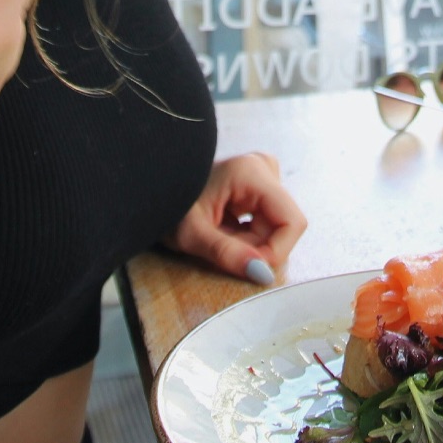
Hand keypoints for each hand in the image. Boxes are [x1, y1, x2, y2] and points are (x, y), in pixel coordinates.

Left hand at [164, 153, 307, 285]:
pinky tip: (223, 229)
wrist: (150, 188)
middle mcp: (263, 168)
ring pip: (275, 227)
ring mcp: (262, 175)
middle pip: (282, 226)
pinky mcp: (258, 185)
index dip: (276, 252)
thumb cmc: (165, 204)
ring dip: (250, 243)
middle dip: (256, 247)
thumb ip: (227, 254)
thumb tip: (263, 274)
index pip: (292, 222)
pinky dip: (246, 235)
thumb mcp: (192, 235)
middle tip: (220, 246)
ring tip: (218, 236)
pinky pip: (266, 221)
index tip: (248, 266)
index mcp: (252, 172)